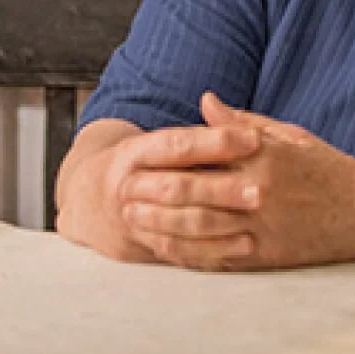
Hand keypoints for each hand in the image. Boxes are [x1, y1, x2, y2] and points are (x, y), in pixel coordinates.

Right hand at [56, 119, 261, 264]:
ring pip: (180, 223)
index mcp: (134, 152)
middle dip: (221, 189)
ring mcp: (134, 220)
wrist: (94, 202)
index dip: (215, 142)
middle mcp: (129, 186)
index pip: (177, 145)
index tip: (253, 140)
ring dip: (222, 221)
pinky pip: (183, 252)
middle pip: (178, 186)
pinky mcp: (147, 247)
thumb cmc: (143, 164)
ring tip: (256, 215)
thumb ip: (191, 128)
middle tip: (259, 189)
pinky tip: (246, 243)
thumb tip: (213, 101)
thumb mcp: (159, 141)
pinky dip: (216, 249)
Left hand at [119, 93, 354, 269]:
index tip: (136, 158)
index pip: (204, 155)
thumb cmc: (327, 168)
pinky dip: (184, 254)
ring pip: (198, 229)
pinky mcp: (265, 258)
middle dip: (152, 193)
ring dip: (159, 225)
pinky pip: (215, 258)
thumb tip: (205, 101)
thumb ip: (242, 122)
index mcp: (264, 157)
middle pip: (192, 193)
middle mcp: (260, 193)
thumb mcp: (288, 134)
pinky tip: (162, 247)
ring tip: (131, 219)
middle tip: (120, 191)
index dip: (165, 159)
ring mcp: (262, 229)